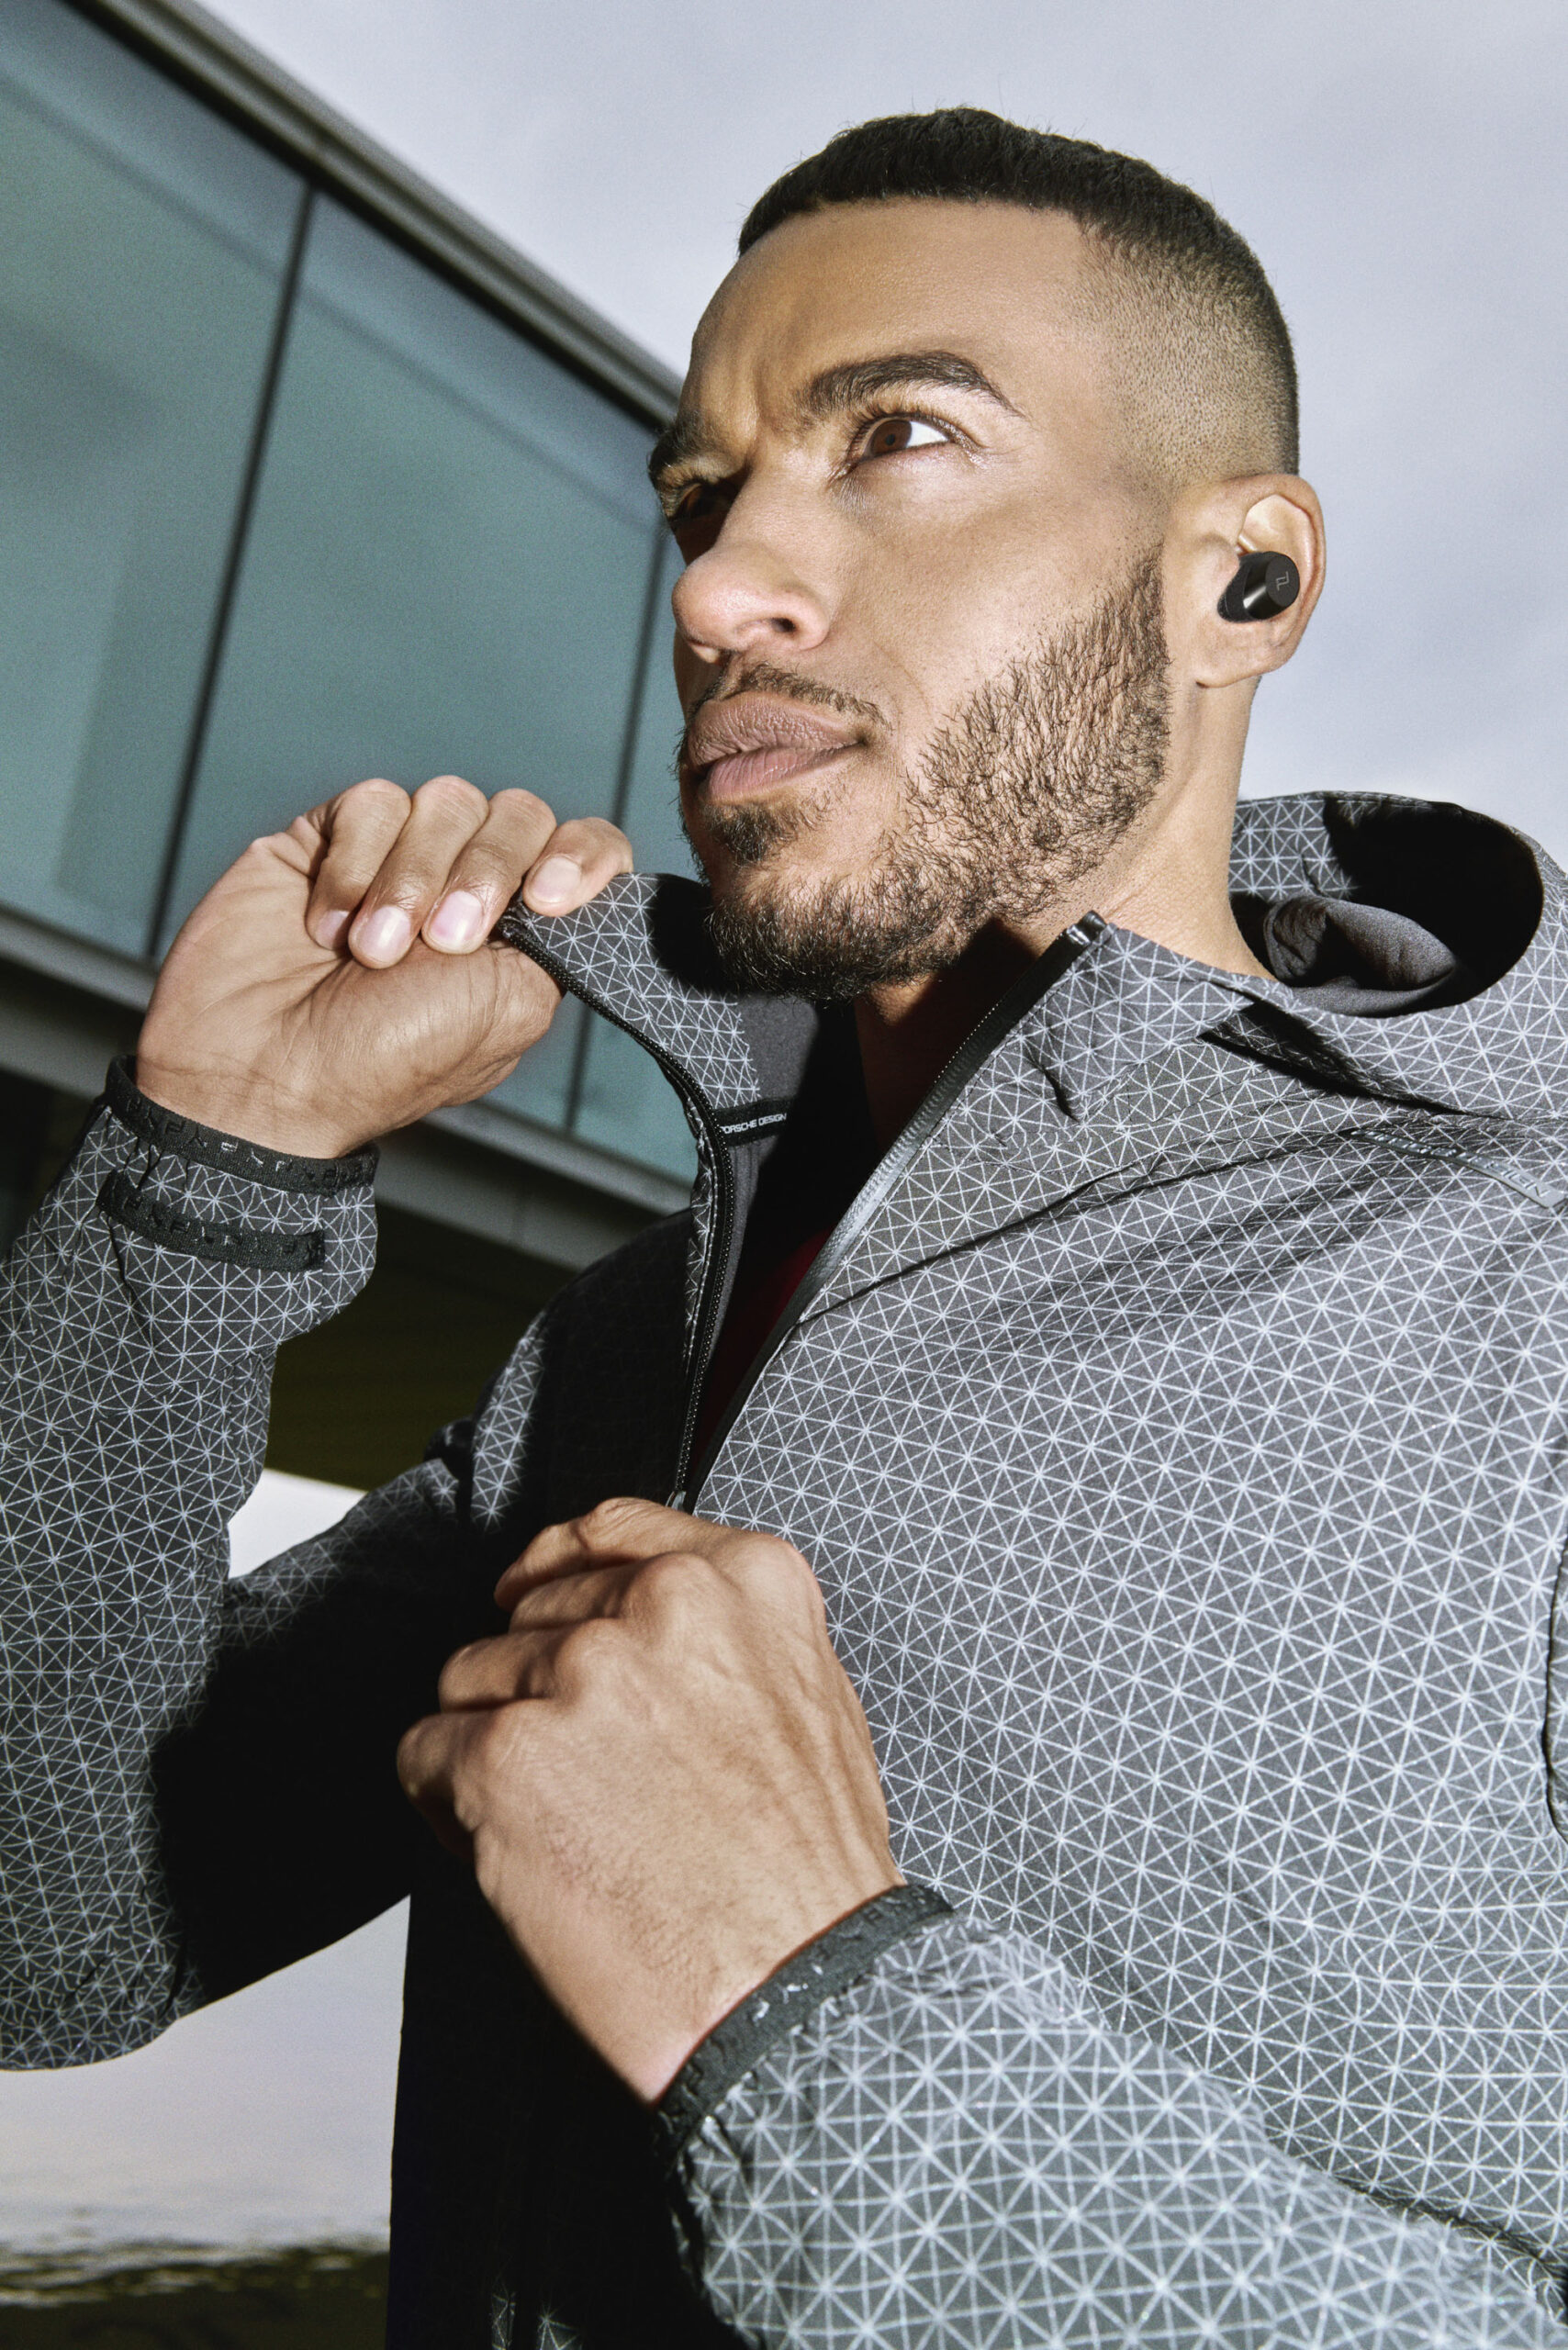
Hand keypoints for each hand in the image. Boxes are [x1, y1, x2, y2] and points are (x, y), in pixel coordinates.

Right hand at [136, 777, 632, 1155]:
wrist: (265, 1073)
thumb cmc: (384, 1061)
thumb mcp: (509, 1011)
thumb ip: (560, 939)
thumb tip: (578, 885)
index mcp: (525, 932)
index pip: (585, 851)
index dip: (581, 856)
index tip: (548, 898)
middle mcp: (469, 886)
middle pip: (520, 814)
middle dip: (484, 874)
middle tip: (443, 943)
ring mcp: (401, 857)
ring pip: (446, 801)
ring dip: (411, 880)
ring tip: (371, 952)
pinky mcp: (331, 838)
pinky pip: (371, 803)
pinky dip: (354, 865)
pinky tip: (326, 925)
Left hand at [396, 1499, 900, 2100]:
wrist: (799, 1991)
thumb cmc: (808, 1875)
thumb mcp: (809, 1698)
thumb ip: (722, 1631)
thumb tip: (633, 1609)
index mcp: (742, 1579)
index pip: (606, 1530)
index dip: (555, 1574)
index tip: (529, 1597)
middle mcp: (659, 1605)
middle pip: (527, 1617)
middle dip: (535, 1691)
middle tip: (589, 1784)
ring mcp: (578, 1675)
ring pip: (467, 1681)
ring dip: (492, 1749)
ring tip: (565, 1829)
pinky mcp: (505, 1756)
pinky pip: (421, 1753)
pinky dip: (446, 1807)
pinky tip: (515, 1854)